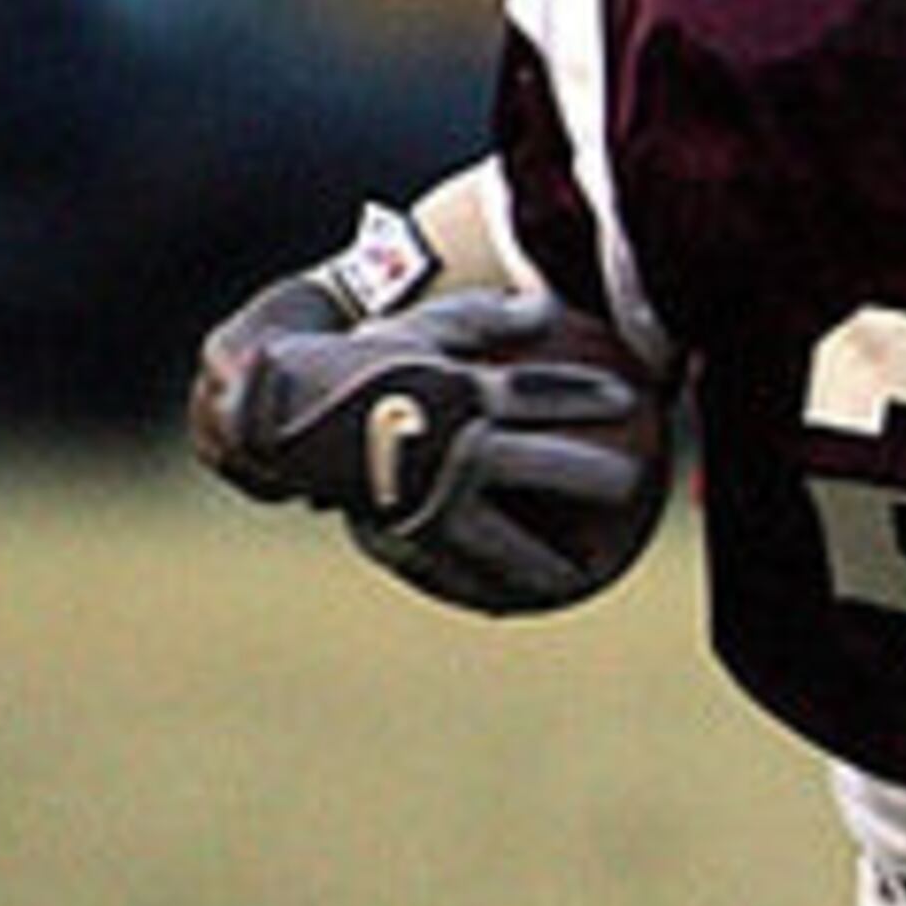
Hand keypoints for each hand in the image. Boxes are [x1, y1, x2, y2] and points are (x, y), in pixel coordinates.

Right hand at [195, 288, 667, 613]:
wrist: (273, 412)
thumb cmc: (357, 363)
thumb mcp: (418, 329)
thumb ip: (486, 319)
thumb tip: (548, 306)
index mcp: (446, 391)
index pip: (530, 391)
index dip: (582, 393)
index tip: (629, 398)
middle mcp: (435, 444)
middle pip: (524, 463)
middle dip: (584, 474)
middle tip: (633, 484)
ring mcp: (414, 494)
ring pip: (494, 536)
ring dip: (545, 556)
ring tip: (588, 574)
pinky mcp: (395, 531)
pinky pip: (452, 567)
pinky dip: (491, 585)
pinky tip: (524, 600)